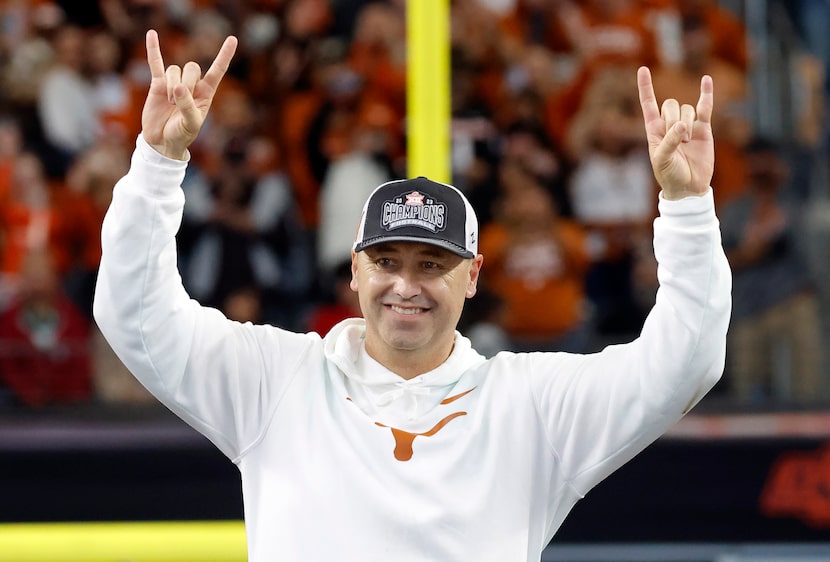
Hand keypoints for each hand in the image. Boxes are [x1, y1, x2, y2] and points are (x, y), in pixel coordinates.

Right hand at [140, 29, 237, 159]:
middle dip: (186, 82)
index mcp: (206, 94)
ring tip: (169, 103)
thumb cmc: (182, 134)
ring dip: (171, 86)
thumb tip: (178, 87)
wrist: (162, 141)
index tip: (232, 39)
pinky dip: (153, 49)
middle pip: (191, 68)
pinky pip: (156, 63)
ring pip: (174, 70)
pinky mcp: (158, 84)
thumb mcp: (191, 124)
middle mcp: (192, 85)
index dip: (224, 55)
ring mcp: (174, 83)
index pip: (217, 70)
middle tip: (179, 102)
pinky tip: (152, 34)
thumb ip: (187, 106)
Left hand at [637, 66, 713, 199]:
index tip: (643, 69)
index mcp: (654, 130)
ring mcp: (687, 125)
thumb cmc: (670, 175)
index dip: (646, 87)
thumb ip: (670, 142)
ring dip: (687, 125)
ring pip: (687, 108)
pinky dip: (706, 94)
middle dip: (674, 120)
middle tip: (678, 141)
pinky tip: (706, 80)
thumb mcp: (662, 160)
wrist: (689, 187)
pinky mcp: (704, 128)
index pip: (648, 104)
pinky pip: (705, 107)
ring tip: (687, 144)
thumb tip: (683, 126)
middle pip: (671, 105)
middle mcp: (670, 124)